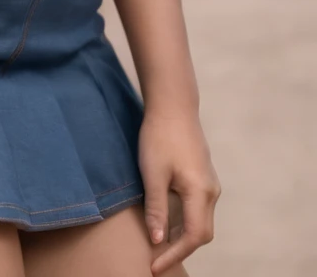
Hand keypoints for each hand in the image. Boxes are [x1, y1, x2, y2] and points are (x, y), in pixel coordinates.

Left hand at [138, 106, 221, 275]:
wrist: (173, 105)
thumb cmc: (160, 136)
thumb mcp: (153, 174)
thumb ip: (157, 209)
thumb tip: (158, 242)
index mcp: (200, 192)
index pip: (192, 237)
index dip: (174, 255)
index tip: (154, 267)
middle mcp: (211, 191)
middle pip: (201, 233)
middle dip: (180, 250)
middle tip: (155, 260)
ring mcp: (209, 183)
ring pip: (200, 221)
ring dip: (182, 236)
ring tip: (158, 246)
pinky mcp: (203, 176)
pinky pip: (198, 208)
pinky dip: (184, 221)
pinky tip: (166, 222)